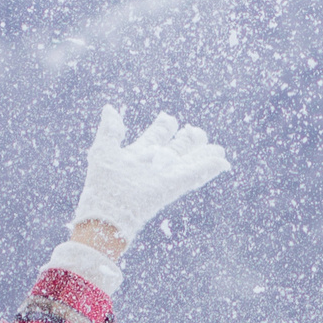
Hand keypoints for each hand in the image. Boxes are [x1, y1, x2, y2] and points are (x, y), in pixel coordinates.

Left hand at [69, 104, 230, 245]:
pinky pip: (194, 175)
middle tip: (195, 130)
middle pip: (174, 149)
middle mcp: (153, 165)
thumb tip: (110, 108)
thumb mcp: (102, 150)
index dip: (162, 127)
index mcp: (136, 155)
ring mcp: (164, 176)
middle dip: (186, 139)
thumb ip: (109, 130)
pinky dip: (208, 168)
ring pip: (187, 161)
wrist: (107, 213)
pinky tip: (221, 162)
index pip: (154, 137)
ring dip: (202, 153)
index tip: (168, 118)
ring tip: (216, 146)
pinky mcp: (173, 187)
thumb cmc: (101, 185)